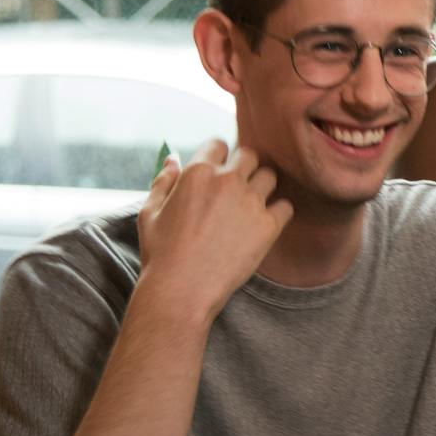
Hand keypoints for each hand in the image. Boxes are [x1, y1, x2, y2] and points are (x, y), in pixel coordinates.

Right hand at [136, 141, 293, 318]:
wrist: (181, 290)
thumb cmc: (161, 253)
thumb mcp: (150, 213)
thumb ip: (163, 181)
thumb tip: (173, 158)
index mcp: (198, 173)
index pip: (219, 144)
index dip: (219, 157)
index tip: (218, 171)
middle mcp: (228, 181)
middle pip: (250, 156)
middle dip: (244, 167)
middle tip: (237, 188)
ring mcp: (251, 202)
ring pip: (270, 177)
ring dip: (262, 187)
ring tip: (250, 206)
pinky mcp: (268, 226)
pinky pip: (286, 207)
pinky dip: (278, 212)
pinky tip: (265, 224)